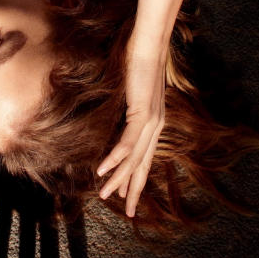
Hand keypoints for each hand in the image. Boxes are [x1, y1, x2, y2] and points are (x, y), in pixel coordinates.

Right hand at [96, 37, 165, 216]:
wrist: (149, 44)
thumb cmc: (140, 61)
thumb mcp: (133, 90)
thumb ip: (129, 106)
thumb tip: (120, 111)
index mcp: (154, 124)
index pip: (144, 158)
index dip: (137, 179)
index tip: (130, 198)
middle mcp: (155, 127)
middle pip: (143, 166)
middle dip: (134, 190)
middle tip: (128, 213)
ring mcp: (150, 122)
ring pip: (133, 159)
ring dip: (119, 179)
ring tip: (105, 196)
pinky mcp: (142, 114)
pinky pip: (127, 142)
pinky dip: (115, 158)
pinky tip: (103, 170)